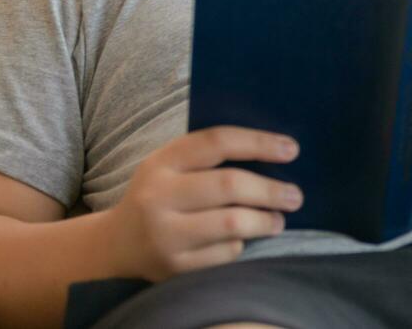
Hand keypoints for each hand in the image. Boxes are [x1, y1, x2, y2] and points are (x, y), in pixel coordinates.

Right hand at [105, 125, 303, 280]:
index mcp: (161, 162)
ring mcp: (164, 235)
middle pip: (229, 186)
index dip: (258, 143)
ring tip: (278, 220)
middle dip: (270, 190)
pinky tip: (244, 239)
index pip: (217, 142)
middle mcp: (158, 196)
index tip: (292, 150)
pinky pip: (224, 254)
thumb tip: (274, 150)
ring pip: (231, 224)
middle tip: (295, 196)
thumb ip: (210, 155)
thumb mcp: (171, 167)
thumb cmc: (161, 195)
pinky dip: (240, 245)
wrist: (116, 245)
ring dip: (264, 221)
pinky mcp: (173, 268)